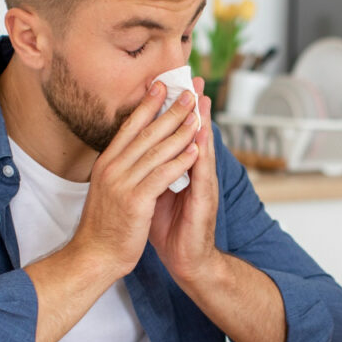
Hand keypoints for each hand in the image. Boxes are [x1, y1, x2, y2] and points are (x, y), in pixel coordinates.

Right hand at [71, 81, 200, 277]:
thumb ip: (121, 167)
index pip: (129, 127)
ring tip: (197, 115)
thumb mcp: (109, 189)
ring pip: (156, 150)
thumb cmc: (106, 225)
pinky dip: (180, 161)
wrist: (95, 256)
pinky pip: (162, 175)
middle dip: (169, 111)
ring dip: (180, 131)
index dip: (146, 105)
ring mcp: (122, 184)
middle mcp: (112, 169)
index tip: (161, 85)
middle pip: (145, 133)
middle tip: (187, 92)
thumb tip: (134, 148)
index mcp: (106, 163)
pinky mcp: (136, 201)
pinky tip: (194, 150)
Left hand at [149, 78, 219, 284]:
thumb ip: (150, 173)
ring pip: (202, 148)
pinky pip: (203, 173)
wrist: (184, 262)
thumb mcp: (154, 195)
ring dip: (203, 122)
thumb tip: (136, 155)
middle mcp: (194, 175)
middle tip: (191, 79)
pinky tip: (202, 137)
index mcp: (180, 171)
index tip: (170, 86)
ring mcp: (202, 187)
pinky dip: (202, 154)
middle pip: (193, 134)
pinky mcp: (205, 201)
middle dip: (192, 107)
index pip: (178, 136)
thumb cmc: (169, 230)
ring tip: (201, 98)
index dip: (174, 112)